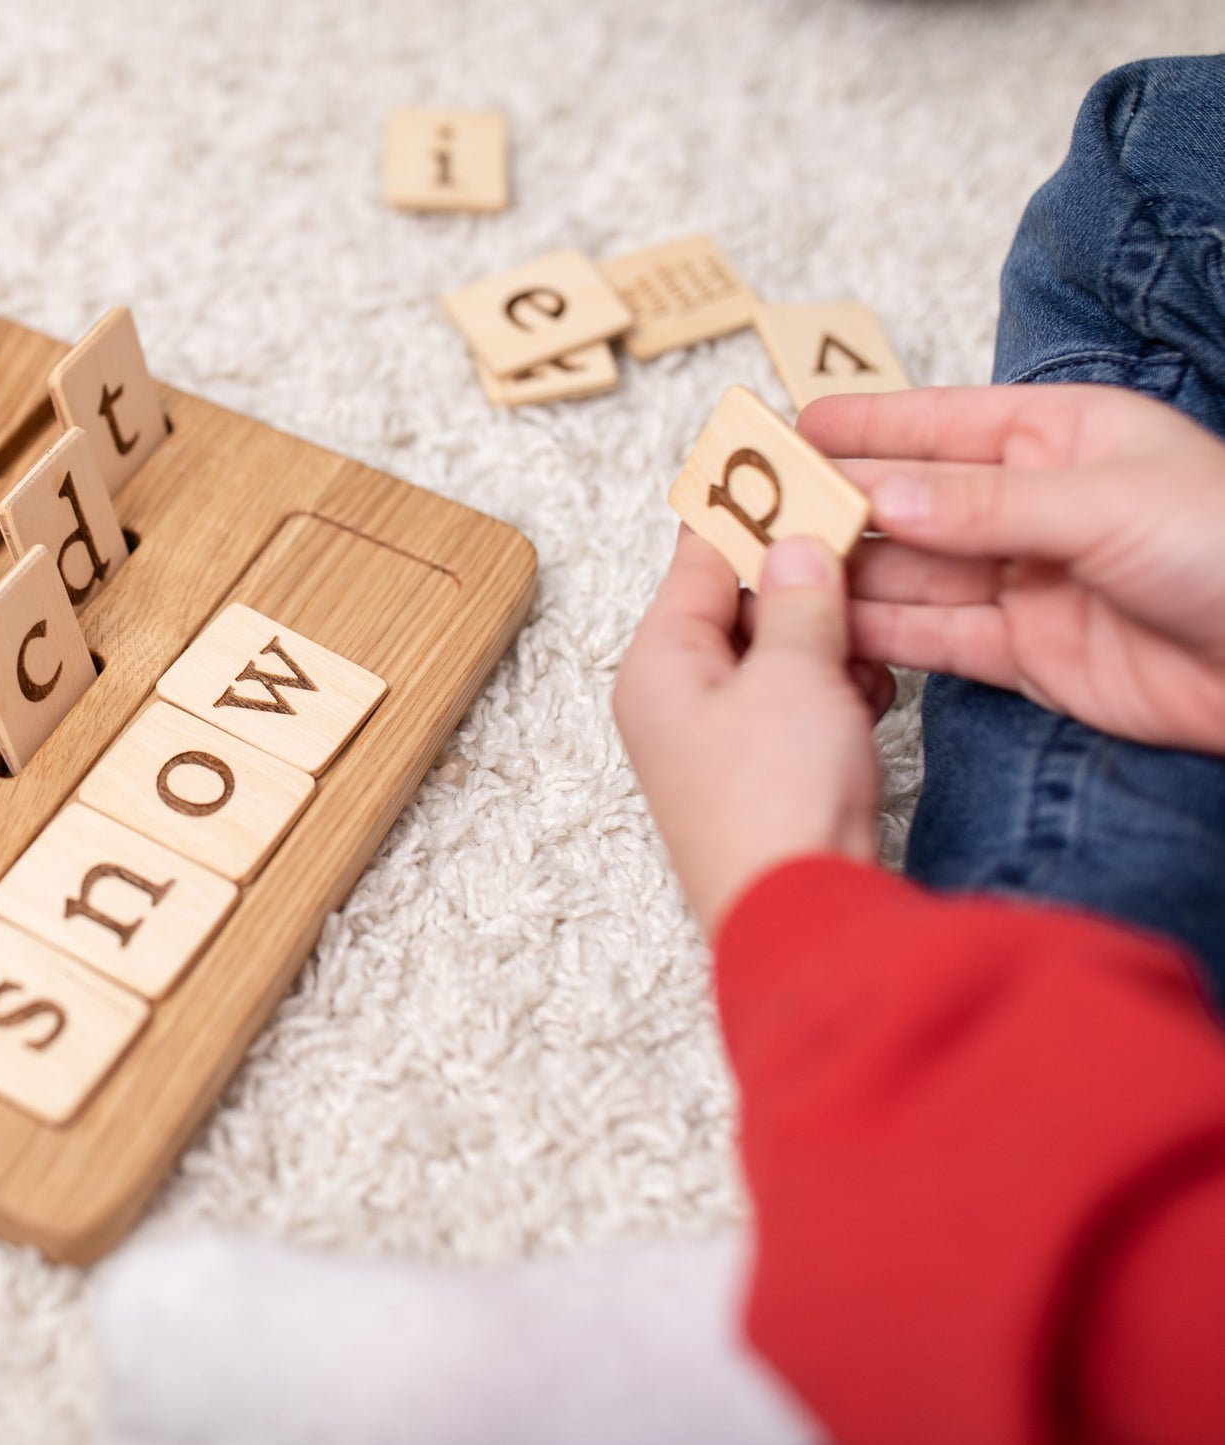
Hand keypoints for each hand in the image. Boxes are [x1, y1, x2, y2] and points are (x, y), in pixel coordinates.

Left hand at [613, 529, 886, 939]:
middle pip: (738, 603)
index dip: (750, 508)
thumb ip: (796, 597)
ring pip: (775, 653)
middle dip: (802, 581)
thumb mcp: (793, 673)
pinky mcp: (761, 773)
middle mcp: (677, 698)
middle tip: (857, 551)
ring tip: (865, 641)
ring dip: (825, 640)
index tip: (796, 467)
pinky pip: (796, 703)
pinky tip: (866, 695)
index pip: (698, 557)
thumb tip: (793, 544)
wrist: (804, 914)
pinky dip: (832, 690)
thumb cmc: (777, 801)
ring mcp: (718, 739)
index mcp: (659, 663)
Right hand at [799, 384, 1224, 753]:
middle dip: (838, 505)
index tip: (793, 427)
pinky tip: (828, 626)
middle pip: (912, 503)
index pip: (941, 425)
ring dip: (847, 573)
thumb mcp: (1107, 503)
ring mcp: (1022, 583)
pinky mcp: (1021, 654)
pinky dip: (880, 634)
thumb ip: (988, 506)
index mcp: (1060, 440)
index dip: (867, 426)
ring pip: (912, 574)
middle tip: (758, 510)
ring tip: (774, 571)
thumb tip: (887, 500)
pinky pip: (934, 639)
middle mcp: (1031, 508)